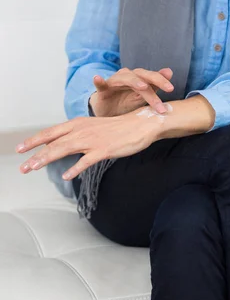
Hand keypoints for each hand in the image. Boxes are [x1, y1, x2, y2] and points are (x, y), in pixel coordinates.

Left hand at [15, 106, 166, 180]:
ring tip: (34, 168)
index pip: (51, 132)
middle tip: (22, 167)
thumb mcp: (92, 128)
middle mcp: (82, 130)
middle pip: (53, 142)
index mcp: (78, 124)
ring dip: (47, 159)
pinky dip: (75, 168)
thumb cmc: (116, 128)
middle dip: (35, 154)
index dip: (34, 141)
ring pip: (64, 149)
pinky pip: (86, 160)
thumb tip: (59, 145)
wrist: (139, 125)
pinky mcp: (104, 150)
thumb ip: (76, 135)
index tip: (19, 149)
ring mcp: (93, 140)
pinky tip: (66, 176)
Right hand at [90, 67, 173, 116]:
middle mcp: (127, 77)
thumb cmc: (127, 102)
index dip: (162, 81)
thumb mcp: (142, 97)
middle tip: (167, 89)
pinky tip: (97, 78)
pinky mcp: (102, 90)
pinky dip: (99, 81)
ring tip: (142, 86)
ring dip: (134, 81)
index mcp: (139, 79)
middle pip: (141, 76)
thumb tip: (170, 71)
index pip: (152, 77)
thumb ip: (155, 85)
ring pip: (125, 79)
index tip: (171, 89)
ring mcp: (114, 82)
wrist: (108, 112)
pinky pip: (101, 84)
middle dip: (155, 81)